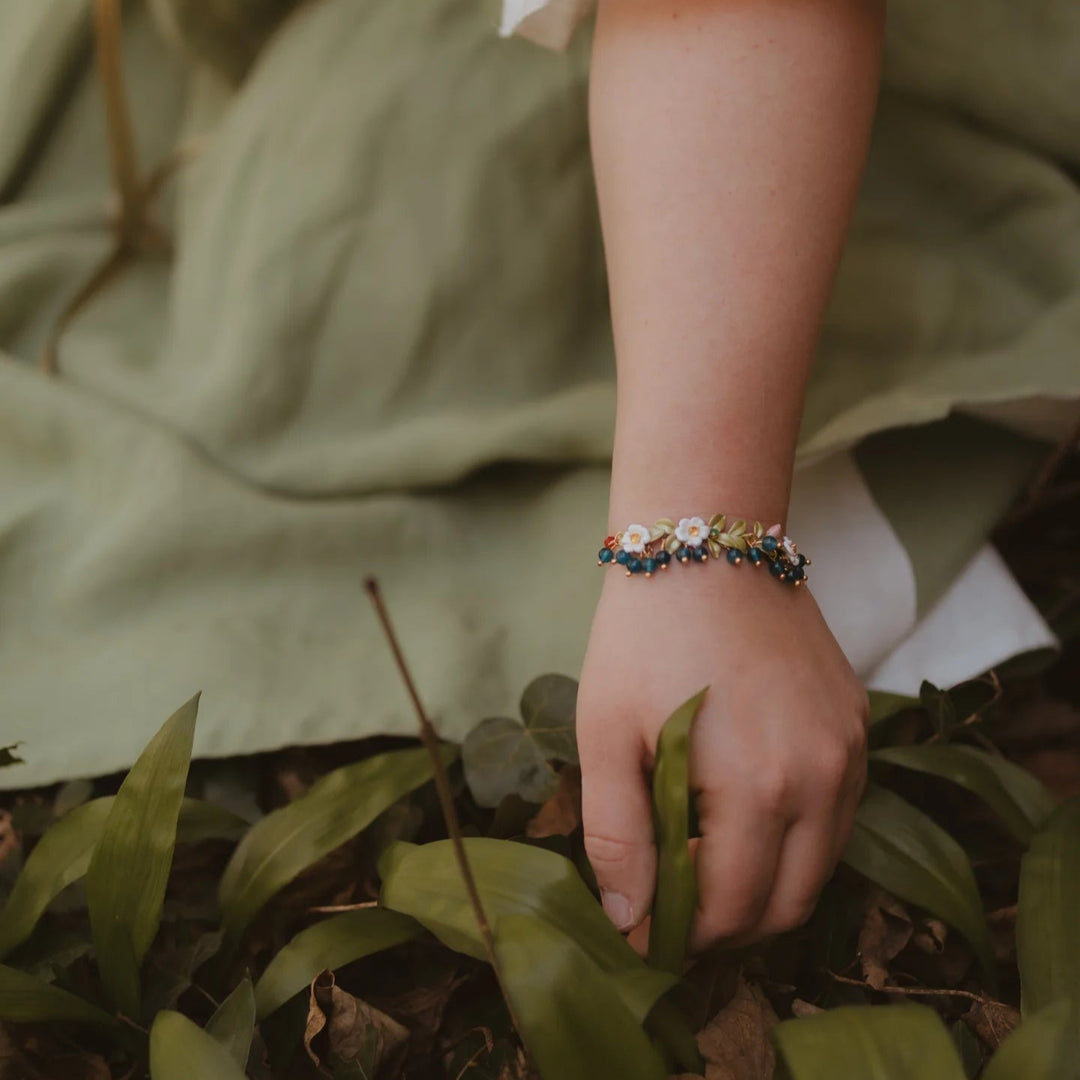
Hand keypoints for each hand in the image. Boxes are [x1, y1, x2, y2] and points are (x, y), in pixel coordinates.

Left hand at [576, 562, 868, 952]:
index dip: (684, 934)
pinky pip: (840, 813)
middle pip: (788, 904)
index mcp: (757, 788)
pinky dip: (798, 837)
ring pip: (821, 865)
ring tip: (707, 866)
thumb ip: (619, 834)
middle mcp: (822, 780)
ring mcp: (850, 751)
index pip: (733, 909)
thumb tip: (630, 921)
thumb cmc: (643, 637)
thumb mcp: (607, 733)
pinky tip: (748, 813)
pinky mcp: (858, 725)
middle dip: (730, 924)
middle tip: (677, 911)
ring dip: (768, 885)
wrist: (707, 544)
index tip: (647, 930)